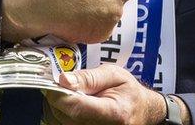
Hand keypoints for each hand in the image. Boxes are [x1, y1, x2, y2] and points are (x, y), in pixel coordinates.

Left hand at [43, 64, 166, 124]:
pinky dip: (58, 114)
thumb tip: (63, 79)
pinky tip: (67, 105)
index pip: (76, 107)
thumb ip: (88, 77)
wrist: (141, 111)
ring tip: (67, 94)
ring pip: (58, 123)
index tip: (53, 81)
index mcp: (114, 113)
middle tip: (60, 84)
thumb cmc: (128, 92)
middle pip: (64, 117)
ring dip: (55, 107)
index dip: (58, 93)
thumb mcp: (114, 75)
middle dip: (56, 98)